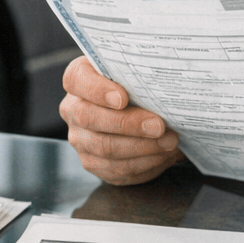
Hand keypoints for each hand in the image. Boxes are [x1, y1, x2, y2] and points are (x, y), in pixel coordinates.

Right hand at [59, 56, 183, 184]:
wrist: (143, 114)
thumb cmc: (140, 88)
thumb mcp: (139, 74)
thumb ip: (142, 74)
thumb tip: (167, 83)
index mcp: (79, 79)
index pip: (77, 79)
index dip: (97, 90)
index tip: (123, 98)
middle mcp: (73, 109)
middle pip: (89, 117)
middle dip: (128, 123)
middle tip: (159, 125)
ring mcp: (80, 138)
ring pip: (105, 147)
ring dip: (142, 146)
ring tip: (170, 141)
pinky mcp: (93, 163)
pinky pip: (116, 168)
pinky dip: (144, 162)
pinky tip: (162, 154)